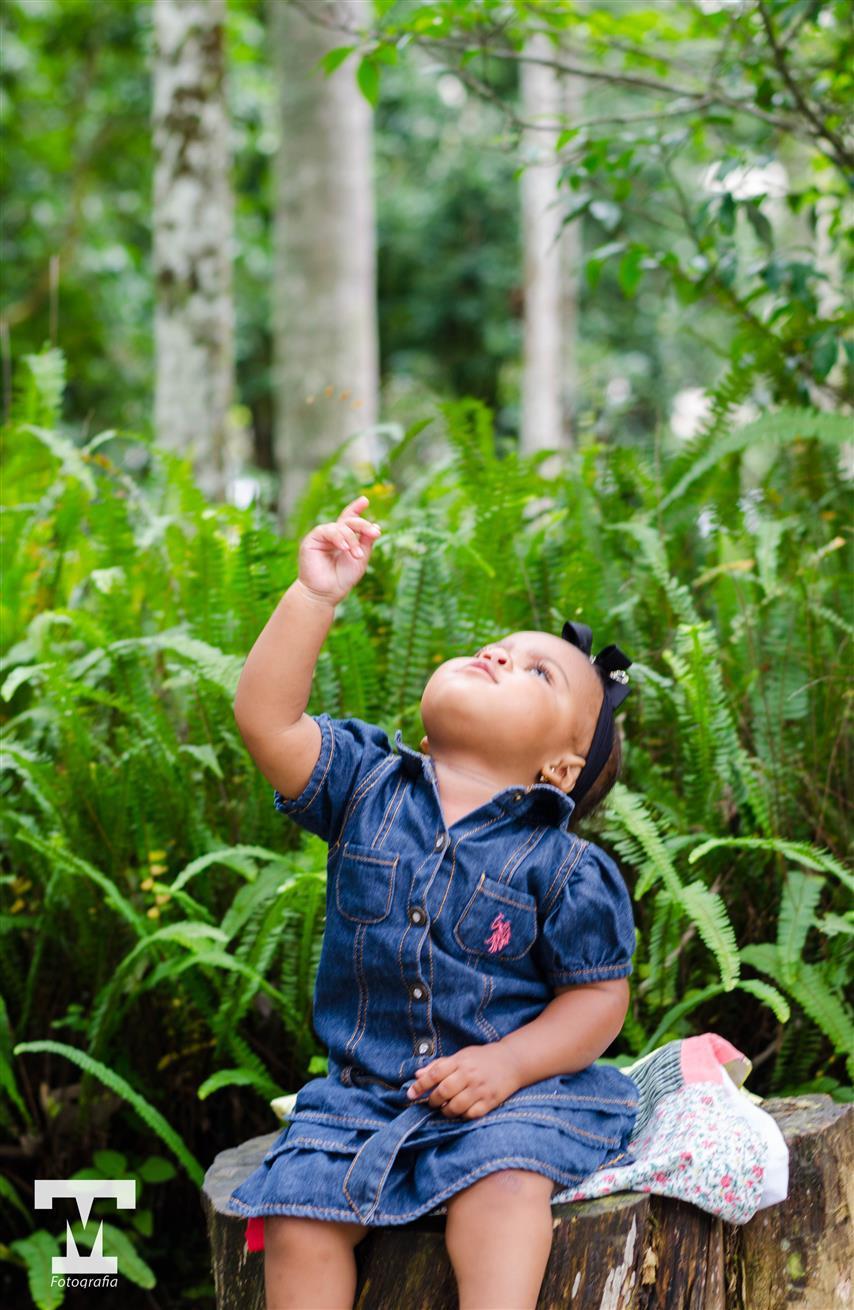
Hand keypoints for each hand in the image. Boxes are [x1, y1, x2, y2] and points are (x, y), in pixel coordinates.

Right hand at [297, 495, 381, 605]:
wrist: (326, 593)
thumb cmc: (343, 578)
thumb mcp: (360, 558)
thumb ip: (366, 542)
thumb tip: (376, 526)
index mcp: (344, 538)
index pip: (350, 519)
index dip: (356, 508)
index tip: (365, 500)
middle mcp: (333, 535)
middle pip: (348, 521)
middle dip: (362, 525)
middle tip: (374, 532)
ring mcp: (322, 536)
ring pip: (340, 526)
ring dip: (352, 538)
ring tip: (356, 554)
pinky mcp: (311, 540)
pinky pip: (327, 530)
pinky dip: (338, 537)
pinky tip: (344, 548)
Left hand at [406, 1043, 521, 1119]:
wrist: (512, 1062)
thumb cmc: (481, 1058)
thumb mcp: (461, 1056)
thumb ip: (439, 1065)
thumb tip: (417, 1075)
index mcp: (460, 1061)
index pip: (435, 1074)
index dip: (420, 1086)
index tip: (410, 1094)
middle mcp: (469, 1075)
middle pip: (444, 1091)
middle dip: (433, 1100)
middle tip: (432, 1102)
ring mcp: (480, 1089)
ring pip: (456, 1106)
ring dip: (446, 1110)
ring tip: (445, 1108)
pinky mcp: (490, 1102)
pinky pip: (471, 1115)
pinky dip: (462, 1116)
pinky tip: (461, 1111)